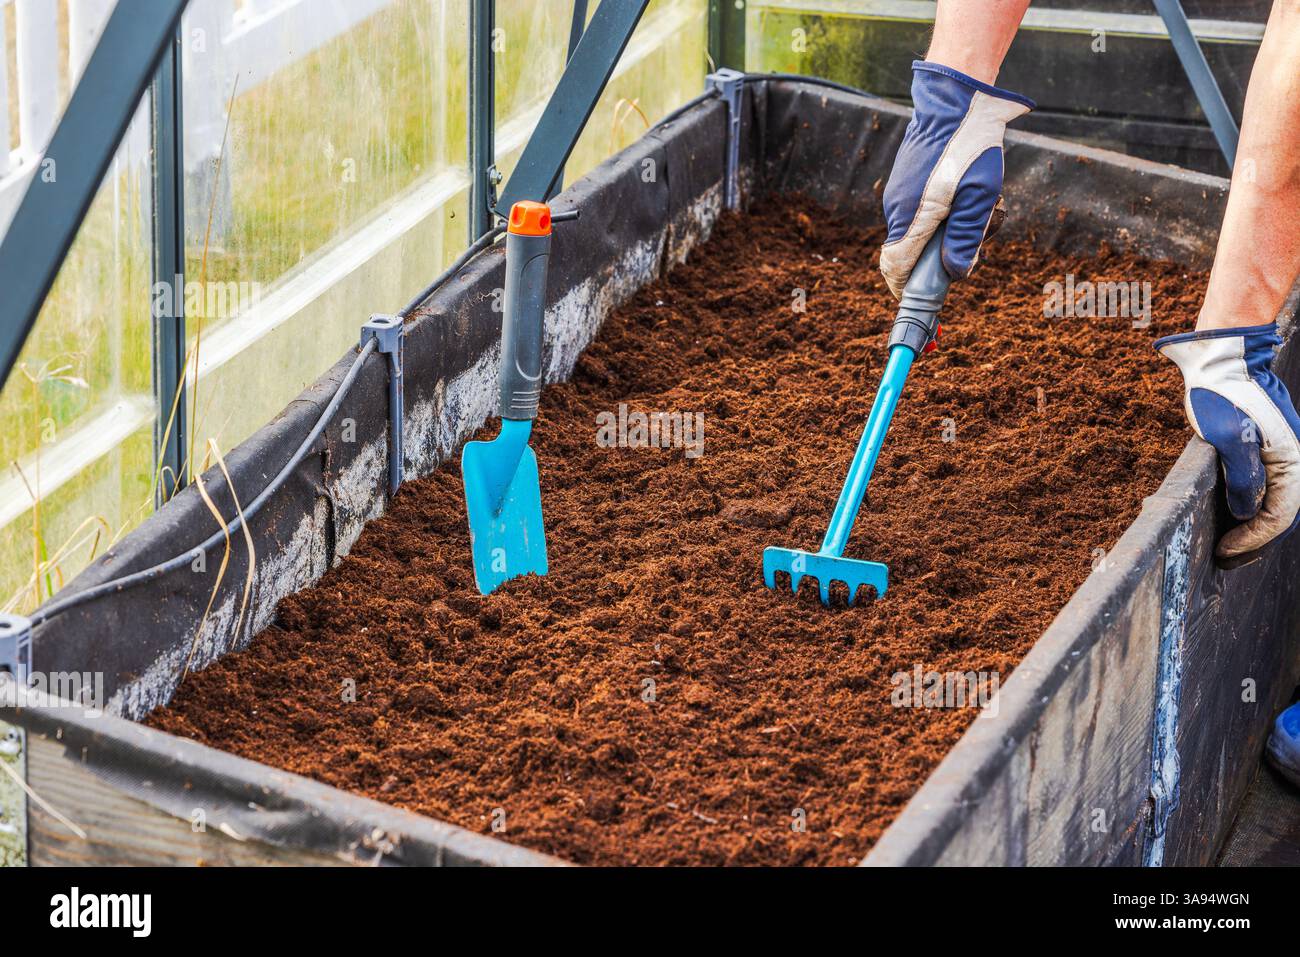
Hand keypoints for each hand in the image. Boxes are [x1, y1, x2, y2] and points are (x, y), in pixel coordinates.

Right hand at [880, 61, 1032, 297]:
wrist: (955, 100)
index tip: (925, 299)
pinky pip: (916, 215)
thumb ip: (965, 238)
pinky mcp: (905, 184)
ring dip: (941, 236)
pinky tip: (965, 196)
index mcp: (912, 218)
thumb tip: (956, 272)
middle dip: (935, 261)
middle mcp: (896, 210)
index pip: (895, 270)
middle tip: (972, 249)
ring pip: (914, 235)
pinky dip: (938, 217)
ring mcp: (898, 196)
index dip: (907, 290)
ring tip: (977, 212)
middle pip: (906, 256)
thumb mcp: (980, 196)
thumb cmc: (971, 147)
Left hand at [1157, 324, 1299, 564]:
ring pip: (1277, 502)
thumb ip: (1243, 478)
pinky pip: (1269, 486)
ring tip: (1230, 545)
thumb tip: (1248, 512)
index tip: (1223, 551)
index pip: (1278, 516)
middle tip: (1226, 557)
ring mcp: (1284, 452)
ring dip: (1255, 527)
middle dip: (1255, 541)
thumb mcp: (1228, 439)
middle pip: (1282, 514)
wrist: (1225, 358)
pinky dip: (1254, 507)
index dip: (1252, 540)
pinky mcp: (1270, 446)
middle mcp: (1294, 459)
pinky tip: (1235, 515)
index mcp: (1290, 460)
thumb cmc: (1223, 395)